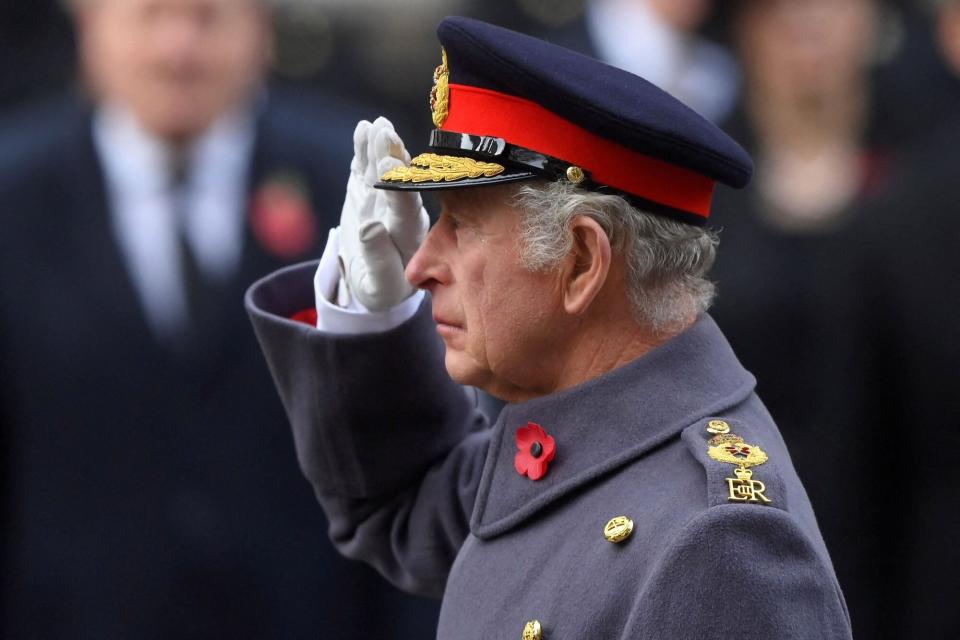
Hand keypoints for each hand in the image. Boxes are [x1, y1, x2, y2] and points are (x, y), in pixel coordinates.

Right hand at [337, 117, 427, 310]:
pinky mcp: (370, 190)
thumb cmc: (381, 288)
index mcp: (411, 237)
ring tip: (376, 125)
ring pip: (385, 169)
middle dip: (392, 159)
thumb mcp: (379, 285)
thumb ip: (378, 258)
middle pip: (400, 182)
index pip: (406, 209)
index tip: (385, 168)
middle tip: (385, 136)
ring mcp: (386, 198)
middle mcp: (404, 212)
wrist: (374, 280)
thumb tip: (371, 226)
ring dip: (381, 146)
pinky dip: (365, 149)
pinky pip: (368, 167)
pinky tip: (363, 129)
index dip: (397, 188)